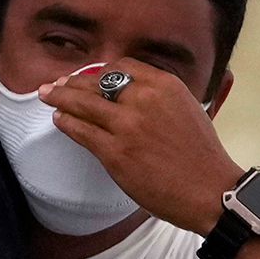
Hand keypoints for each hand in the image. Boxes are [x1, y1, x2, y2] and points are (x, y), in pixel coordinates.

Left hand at [40, 61, 242, 234]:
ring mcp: (127, 125)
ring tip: (47, 95)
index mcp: (164, 85)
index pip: (121, 66)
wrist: (212, 192)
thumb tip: (133, 89)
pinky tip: (60, 119)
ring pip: (83, 103)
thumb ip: (160, 96)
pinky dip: (66, 122)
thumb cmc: (202, 156)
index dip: (99, 70)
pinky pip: (81, 130)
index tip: (88, 76)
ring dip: (60, 97)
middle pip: (97, 81)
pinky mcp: (115, 152)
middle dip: (73, 82)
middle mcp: (144, 99)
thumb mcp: (188, 108)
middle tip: (59, 84)